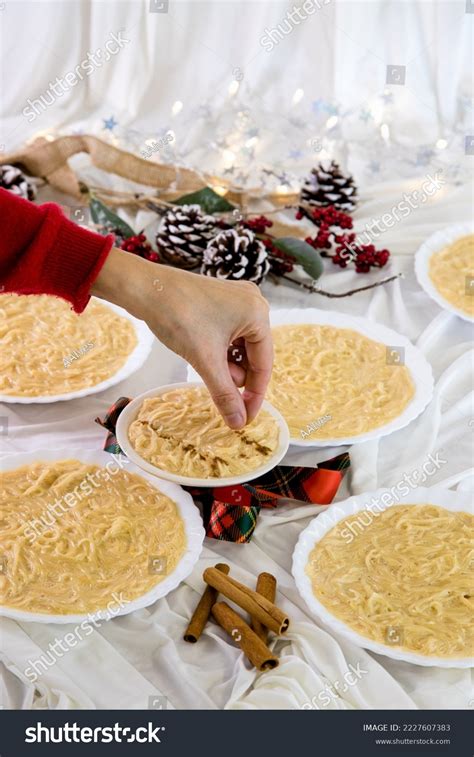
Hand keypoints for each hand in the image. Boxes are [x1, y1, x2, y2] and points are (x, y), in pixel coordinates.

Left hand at [92, 248, 272, 428]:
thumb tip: (238, 422)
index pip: (264, 365)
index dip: (254, 396)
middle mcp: (254, 304)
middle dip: (235, 377)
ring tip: (206, 367)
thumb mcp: (205, 360)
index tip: (244, 419)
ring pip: (239, 347)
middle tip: (218, 390)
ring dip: (226, 365)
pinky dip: (219, 351)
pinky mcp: (222, 302)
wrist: (145, 288)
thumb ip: (224, 393)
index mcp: (258, 314)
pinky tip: (205, 356)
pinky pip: (229, 335)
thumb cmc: (178, 317)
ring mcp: (237, 301)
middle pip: (253, 356)